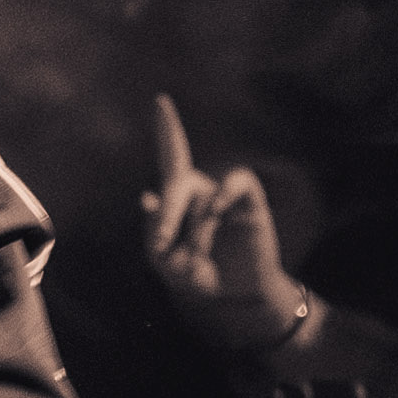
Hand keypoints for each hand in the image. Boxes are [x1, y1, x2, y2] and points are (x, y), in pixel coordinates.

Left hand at [141, 95, 308, 356]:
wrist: (236, 296)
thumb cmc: (198, 274)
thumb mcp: (166, 263)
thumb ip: (153, 234)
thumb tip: (148, 198)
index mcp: (178, 197)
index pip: (170, 157)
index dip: (167, 128)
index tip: (160, 101)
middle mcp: (201, 188)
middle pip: (177, 177)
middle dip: (168, 213)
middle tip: (161, 246)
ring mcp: (225, 194)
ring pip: (201, 195)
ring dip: (195, 230)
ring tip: (196, 257)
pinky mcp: (249, 201)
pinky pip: (235, 182)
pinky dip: (223, 194)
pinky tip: (215, 211)